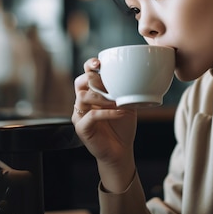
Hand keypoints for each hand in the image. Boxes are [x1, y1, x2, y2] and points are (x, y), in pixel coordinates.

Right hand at [72, 57, 137, 188]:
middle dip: (92, 78)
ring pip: (83, 97)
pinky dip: (107, 112)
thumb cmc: (122, 126)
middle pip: (79, 82)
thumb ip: (124, 90)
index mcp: (92, 93)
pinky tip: (120, 112)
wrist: (120, 151)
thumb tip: (133, 76)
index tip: (99, 62)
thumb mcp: (126, 103)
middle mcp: (82, 102)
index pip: (85, 74)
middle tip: (107, 81)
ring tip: (117, 100)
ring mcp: (80, 115)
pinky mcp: (81, 128)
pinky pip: (91, 115)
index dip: (90, 66)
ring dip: (102, 96)